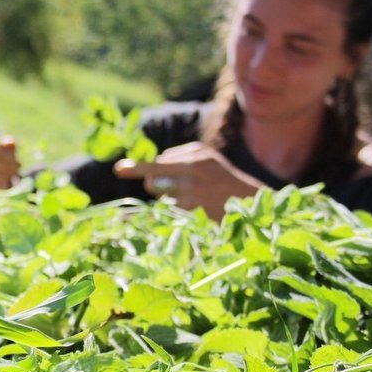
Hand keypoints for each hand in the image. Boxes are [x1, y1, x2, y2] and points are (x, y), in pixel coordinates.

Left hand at [114, 142, 263, 219]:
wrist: (252, 205)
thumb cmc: (225, 180)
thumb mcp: (208, 159)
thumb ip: (180, 156)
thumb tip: (153, 163)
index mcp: (196, 157)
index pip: (157, 163)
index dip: (136, 169)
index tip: (118, 170)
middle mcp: (192, 173)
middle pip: (152, 181)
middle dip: (153, 185)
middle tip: (164, 187)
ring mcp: (192, 194)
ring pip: (160, 198)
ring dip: (167, 199)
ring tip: (190, 199)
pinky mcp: (193, 212)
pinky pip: (167, 213)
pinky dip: (165, 215)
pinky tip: (176, 212)